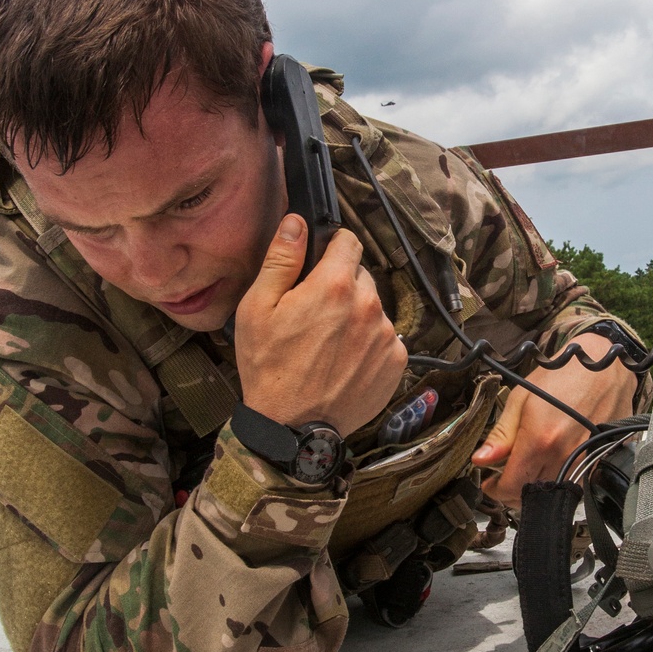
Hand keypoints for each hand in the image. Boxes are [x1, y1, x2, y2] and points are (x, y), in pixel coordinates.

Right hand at [235, 214, 407, 436]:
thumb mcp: (257, 308)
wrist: (292, 428)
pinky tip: (343, 363)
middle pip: (360, 277)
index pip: (348, 241)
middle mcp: (369, 305)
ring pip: (373, 309)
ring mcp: (386, 336)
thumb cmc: (268, 369)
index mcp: (334, 285)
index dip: (331, 249)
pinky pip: (385, 339)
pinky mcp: (395, 362)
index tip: (318, 264)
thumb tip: (297, 222)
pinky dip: (368, 346)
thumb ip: (281, 259)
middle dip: (340, 287)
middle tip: (314, 317)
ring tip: (327, 346)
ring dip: (355, 318)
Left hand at [471, 332, 637, 507]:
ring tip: (526, 468)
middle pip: (530, 495)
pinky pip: (572, 483)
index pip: (511, 487)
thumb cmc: (563, 375)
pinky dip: (556, 480)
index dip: (495, 490)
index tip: (489, 483)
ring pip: (551, 491)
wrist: (605, 367)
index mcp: (539, 441)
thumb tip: (480, 459)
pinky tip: (549, 462)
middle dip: (511, 491)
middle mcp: (562, 456)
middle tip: (504, 477)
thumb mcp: (521, 398)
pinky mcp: (598, 460)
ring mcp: (583, 461)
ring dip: (534, 487)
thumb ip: (501, 434)